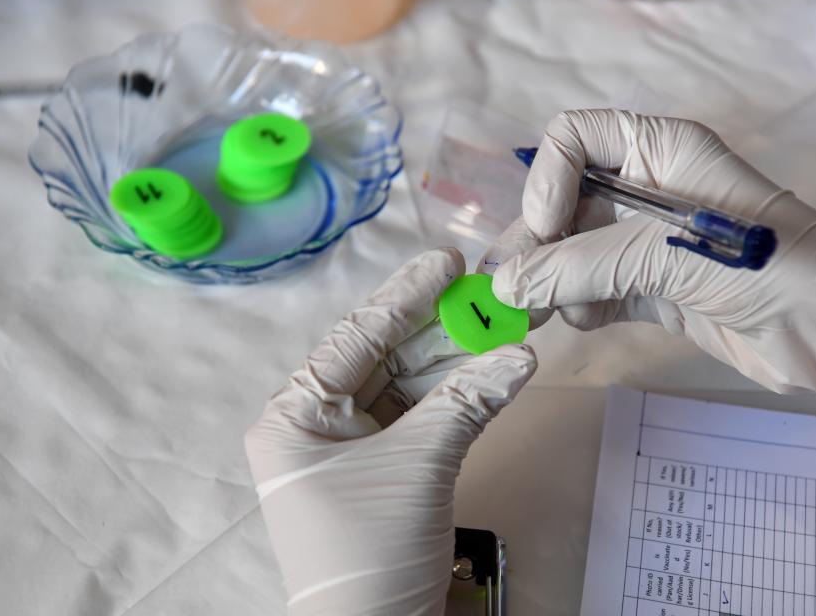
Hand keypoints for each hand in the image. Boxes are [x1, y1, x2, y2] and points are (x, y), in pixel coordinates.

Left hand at [245, 248, 536, 614]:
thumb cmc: (370, 552)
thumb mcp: (417, 466)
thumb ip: (466, 402)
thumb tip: (520, 355)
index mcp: (295, 414)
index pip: (356, 339)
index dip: (403, 298)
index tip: (444, 262)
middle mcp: (317, 423)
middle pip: (385, 357)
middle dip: (440, 329)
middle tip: (487, 295)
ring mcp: (353, 446)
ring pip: (409, 386)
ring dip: (457, 362)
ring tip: (504, 330)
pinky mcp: (386, 468)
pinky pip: (423, 418)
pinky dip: (460, 399)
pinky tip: (496, 372)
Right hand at [490, 109, 815, 443]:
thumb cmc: (765, 267)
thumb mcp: (667, 252)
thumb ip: (581, 267)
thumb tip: (506, 285)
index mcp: (657, 150)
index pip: (574, 139)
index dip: (547, 179)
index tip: (544, 230)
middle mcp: (646, 189)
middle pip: (562, 203)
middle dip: (534, 245)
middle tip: (505, 292)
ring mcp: (648, 242)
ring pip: (572, 252)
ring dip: (550, 282)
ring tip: (533, 316)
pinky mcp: (654, 289)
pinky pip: (593, 290)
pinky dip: (578, 306)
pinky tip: (582, 322)